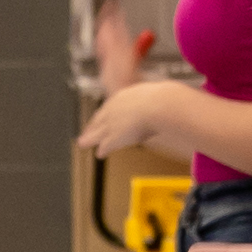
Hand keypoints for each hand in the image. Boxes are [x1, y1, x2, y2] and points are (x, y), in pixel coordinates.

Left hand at [70, 79, 187, 162]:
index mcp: (124, 96)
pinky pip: (105, 145)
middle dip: (92, 127)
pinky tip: (100, 154)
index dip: (104, 115)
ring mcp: (113, 123)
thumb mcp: (158, 96)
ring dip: (89, 139)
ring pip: (96, 133)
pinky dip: (102, 150)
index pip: (110, 106)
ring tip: (83, 143)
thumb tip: (169, 102)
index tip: (100, 119)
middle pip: (99, 119)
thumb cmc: (165, 100)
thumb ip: (157, 101)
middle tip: (85, 132)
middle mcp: (114, 109)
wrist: (161, 105)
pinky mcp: (114, 137)